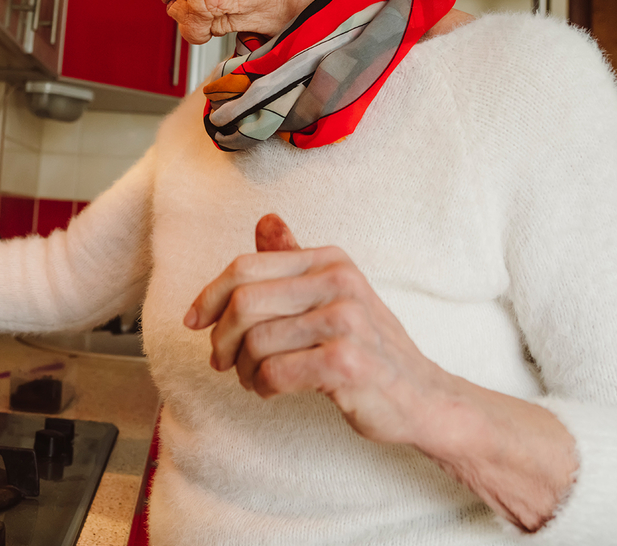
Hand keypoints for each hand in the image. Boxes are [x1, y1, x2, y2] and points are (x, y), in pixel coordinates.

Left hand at [185, 214, 576, 530]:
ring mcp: (347, 321)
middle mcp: (339, 282)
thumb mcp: (333, 294)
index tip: (193, 322)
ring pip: (256, 342)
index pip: (245, 267)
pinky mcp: (348, 362)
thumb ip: (295, 261)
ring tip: (253, 379)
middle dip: (221, 337)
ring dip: (243, 369)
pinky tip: (270, 391)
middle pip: (243, 302)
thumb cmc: (369, 346)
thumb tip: (265, 220)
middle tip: (221, 361)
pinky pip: (275, 372)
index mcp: (329, 261)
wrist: (422, 396)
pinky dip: (262, 387)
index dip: (209, 295)